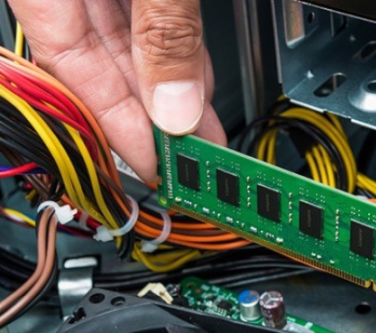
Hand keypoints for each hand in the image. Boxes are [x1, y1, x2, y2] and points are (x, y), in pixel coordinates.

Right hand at [9, 0, 225, 181]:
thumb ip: (166, 31)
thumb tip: (176, 106)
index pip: (64, 62)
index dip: (111, 123)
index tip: (150, 162)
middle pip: (98, 61)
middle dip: (151, 116)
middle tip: (188, 158)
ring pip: (125, 42)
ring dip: (169, 92)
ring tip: (203, 133)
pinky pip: (145, 17)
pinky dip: (173, 52)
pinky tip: (196, 84)